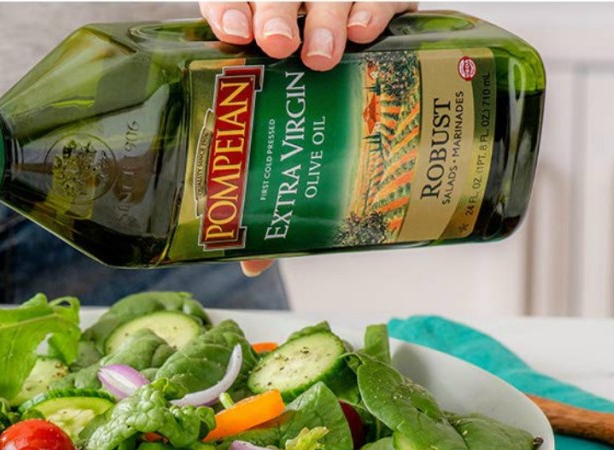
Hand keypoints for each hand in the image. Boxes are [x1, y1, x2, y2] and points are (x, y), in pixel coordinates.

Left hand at [203, 2, 414, 276]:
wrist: (375, 72)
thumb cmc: (312, 124)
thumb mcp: (290, 148)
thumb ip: (267, 190)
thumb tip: (249, 260)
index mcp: (253, 30)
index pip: (228, 2)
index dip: (228, 10)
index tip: (233, 33)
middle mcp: (291, 8)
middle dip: (273, 14)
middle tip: (280, 47)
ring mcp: (336, 1)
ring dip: (324, 16)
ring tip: (326, 54)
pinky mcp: (385, 0)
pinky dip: (376, 7)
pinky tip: (368, 32)